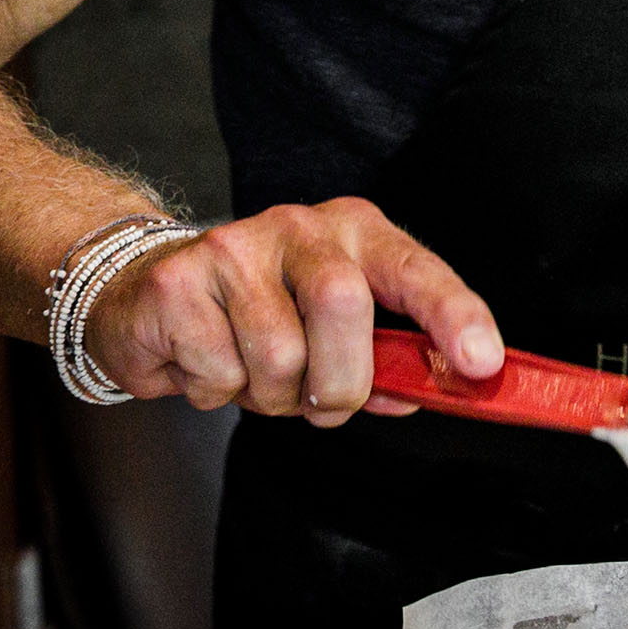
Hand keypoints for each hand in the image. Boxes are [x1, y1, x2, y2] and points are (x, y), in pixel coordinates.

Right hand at [82, 198, 501, 427]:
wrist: (146, 289)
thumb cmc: (263, 314)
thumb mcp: (336, 328)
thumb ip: (386, 359)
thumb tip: (420, 391)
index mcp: (357, 233)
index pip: (416, 270)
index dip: (454, 315)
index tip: (481, 363)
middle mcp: (299, 227)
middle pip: (343, 307)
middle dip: (340, 381)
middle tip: (322, 402)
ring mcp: (233, 247)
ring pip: (279, 355)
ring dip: (272, 396)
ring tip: (254, 376)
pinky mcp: (175, 281)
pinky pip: (217, 371)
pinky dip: (216, 392)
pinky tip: (206, 365)